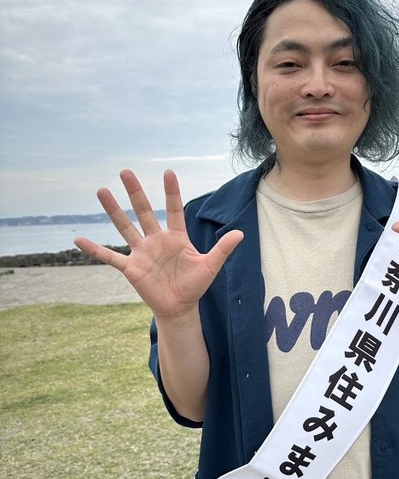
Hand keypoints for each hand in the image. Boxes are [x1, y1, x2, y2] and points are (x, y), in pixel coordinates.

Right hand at [74, 169, 242, 318]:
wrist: (180, 307)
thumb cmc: (195, 285)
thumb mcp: (210, 266)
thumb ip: (223, 249)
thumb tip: (241, 233)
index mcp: (176, 237)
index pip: (172, 209)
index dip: (171, 192)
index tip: (168, 172)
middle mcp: (156, 240)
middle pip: (143, 211)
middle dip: (135, 192)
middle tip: (125, 171)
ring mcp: (142, 253)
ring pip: (125, 227)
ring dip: (113, 211)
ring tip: (101, 191)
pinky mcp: (131, 268)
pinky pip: (110, 257)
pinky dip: (95, 250)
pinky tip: (78, 240)